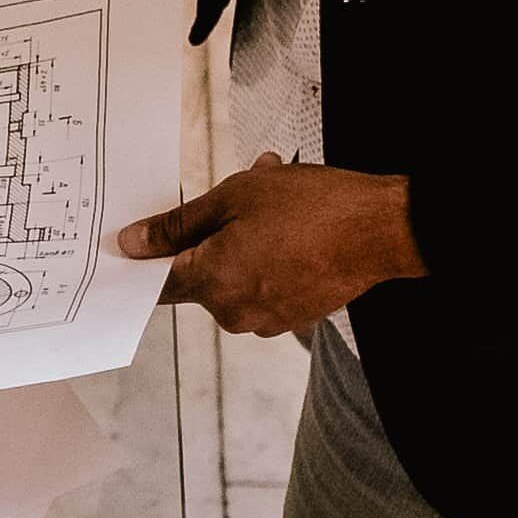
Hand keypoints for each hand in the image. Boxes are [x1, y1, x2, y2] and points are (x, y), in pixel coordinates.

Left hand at [120, 155, 419, 336]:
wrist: (384, 230)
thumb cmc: (313, 208)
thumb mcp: (234, 197)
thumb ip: (178, 225)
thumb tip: (133, 244)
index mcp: (213, 282)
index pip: (157, 284)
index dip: (146, 261)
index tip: (141, 242)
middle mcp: (234, 313)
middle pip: (199, 277)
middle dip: (210, 238)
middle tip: (235, 200)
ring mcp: (267, 321)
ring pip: (234, 279)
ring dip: (242, 245)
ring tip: (273, 206)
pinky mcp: (293, 318)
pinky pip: (263, 287)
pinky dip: (267, 261)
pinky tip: (291, 229)